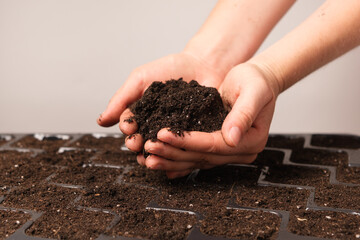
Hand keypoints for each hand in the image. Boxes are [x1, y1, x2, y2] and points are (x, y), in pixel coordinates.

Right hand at [97, 51, 227, 169]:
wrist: (202, 63)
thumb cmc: (169, 68)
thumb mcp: (140, 79)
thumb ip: (121, 99)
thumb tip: (101, 121)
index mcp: (141, 114)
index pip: (130, 127)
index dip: (128, 130)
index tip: (130, 129)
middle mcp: (156, 126)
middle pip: (144, 141)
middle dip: (139, 145)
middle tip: (139, 145)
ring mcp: (174, 132)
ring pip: (162, 148)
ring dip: (155, 154)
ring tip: (154, 156)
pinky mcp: (192, 135)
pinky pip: (183, 148)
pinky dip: (178, 153)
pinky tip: (175, 157)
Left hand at [141, 63, 278, 177]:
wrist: (258, 81)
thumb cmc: (257, 82)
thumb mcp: (253, 92)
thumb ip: (243, 114)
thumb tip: (232, 138)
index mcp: (251, 141)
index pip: (214, 145)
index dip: (188, 141)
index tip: (163, 134)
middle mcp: (240, 151)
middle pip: (202, 156)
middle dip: (173, 152)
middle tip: (148, 147)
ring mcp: (229, 153)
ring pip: (196, 160)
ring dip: (171, 159)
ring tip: (148, 157)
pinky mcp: (217, 148)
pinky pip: (196, 157)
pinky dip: (177, 159)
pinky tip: (160, 160)